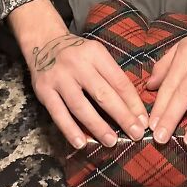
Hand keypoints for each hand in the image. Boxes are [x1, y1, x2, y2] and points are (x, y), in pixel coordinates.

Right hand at [29, 34, 148, 148]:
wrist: (43, 43)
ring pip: (80, 106)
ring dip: (98, 126)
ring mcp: (59, 77)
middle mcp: (77, 64)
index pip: (119, 81)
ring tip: (112, 142)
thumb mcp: (96, 54)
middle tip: (136, 134)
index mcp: (95, 53)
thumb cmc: (77, 54)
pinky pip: (58, 113)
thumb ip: (111, 75)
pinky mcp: (44, 90)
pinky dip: (70, 130)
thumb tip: (133, 107)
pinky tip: (81, 143)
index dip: (133, 103)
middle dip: (122, 116)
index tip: (143, 120)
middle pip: (103, 94)